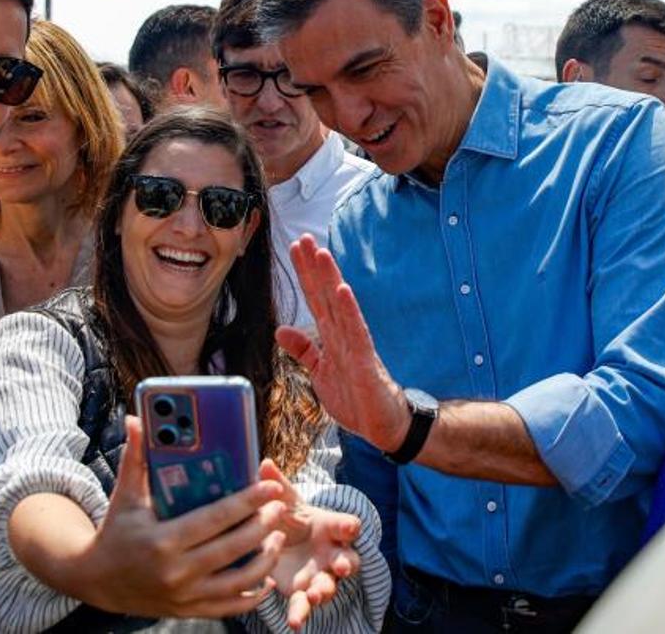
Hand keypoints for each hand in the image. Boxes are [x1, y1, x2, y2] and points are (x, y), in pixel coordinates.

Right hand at [77, 416, 289, 618]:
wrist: (96, 580)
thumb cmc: (115, 530)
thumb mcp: (125, 495)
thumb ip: (134, 458)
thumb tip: (135, 419)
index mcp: (162, 540)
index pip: (214, 519)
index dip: (247, 502)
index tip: (270, 487)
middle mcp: (175, 571)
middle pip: (233, 549)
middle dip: (263, 527)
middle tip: (279, 507)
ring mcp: (183, 595)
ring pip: (237, 581)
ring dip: (264, 561)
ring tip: (277, 538)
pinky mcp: (187, 610)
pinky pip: (228, 606)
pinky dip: (252, 595)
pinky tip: (266, 579)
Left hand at [258, 460, 360, 629]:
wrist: (283, 540)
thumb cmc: (290, 515)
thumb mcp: (284, 500)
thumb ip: (276, 485)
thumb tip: (264, 463)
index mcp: (329, 526)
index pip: (347, 525)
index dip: (349, 525)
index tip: (349, 526)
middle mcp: (331, 552)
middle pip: (348, 559)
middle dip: (346, 563)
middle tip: (339, 565)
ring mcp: (320, 574)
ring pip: (329, 585)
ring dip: (324, 591)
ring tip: (314, 595)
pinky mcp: (304, 592)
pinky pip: (306, 605)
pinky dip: (301, 613)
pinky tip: (294, 623)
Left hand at [276, 234, 410, 451]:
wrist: (383, 425)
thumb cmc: (356, 398)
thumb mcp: (320, 372)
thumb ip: (304, 350)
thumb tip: (281, 329)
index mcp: (332, 337)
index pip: (317, 299)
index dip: (306, 274)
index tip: (296, 249)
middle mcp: (344, 335)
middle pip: (327, 295)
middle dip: (315, 267)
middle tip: (305, 238)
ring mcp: (356, 346)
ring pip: (341, 307)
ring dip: (331, 279)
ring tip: (322, 254)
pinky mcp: (366, 362)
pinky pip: (356, 332)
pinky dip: (349, 311)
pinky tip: (343, 291)